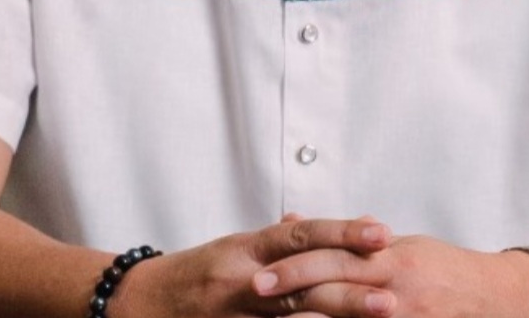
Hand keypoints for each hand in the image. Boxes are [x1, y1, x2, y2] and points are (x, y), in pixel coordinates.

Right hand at [112, 215, 393, 317]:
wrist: (136, 304)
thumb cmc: (195, 274)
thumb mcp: (235, 248)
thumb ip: (277, 240)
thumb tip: (315, 220)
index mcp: (248, 249)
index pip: (303, 235)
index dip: (343, 234)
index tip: (382, 234)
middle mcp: (242, 281)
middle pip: (303, 284)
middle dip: (349, 291)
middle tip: (392, 296)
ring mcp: (235, 316)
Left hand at [254, 234, 528, 317]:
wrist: (500, 298)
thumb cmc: (444, 271)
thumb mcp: (397, 246)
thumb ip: (348, 241)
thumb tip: (295, 223)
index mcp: (389, 257)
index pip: (334, 256)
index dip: (296, 264)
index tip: (261, 272)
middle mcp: (396, 286)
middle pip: (336, 287)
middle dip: (294, 290)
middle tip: (256, 292)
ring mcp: (406, 315)